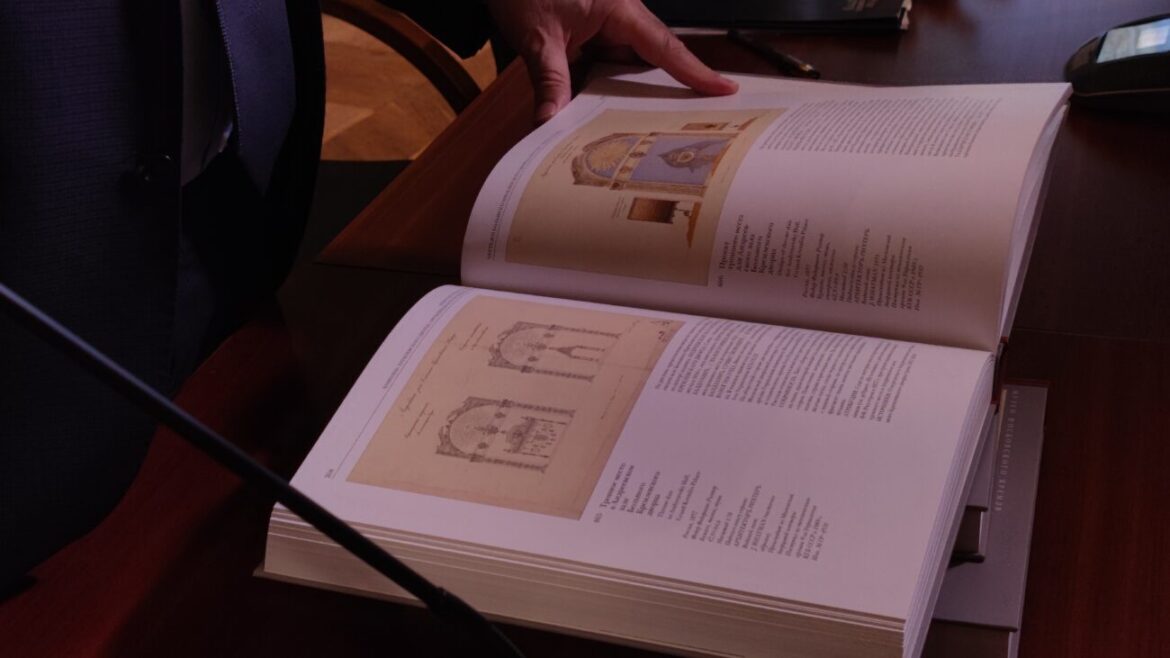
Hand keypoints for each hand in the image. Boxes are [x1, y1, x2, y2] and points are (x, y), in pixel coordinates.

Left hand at [486, 0, 737, 121]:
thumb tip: (552, 122)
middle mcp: (619, 14)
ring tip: (632, 129)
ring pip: (625, 67)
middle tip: (679, 126)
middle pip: (650, 61)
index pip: (664, 46)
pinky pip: (604, 64)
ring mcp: (605, 24)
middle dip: (657, 94)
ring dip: (622, 94)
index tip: (724, 88)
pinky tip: (595, 111)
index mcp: (619, 8)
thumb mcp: (537, 37)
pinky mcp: (590, 32)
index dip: (695, 71)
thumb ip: (549, 81)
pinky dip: (601, 86)